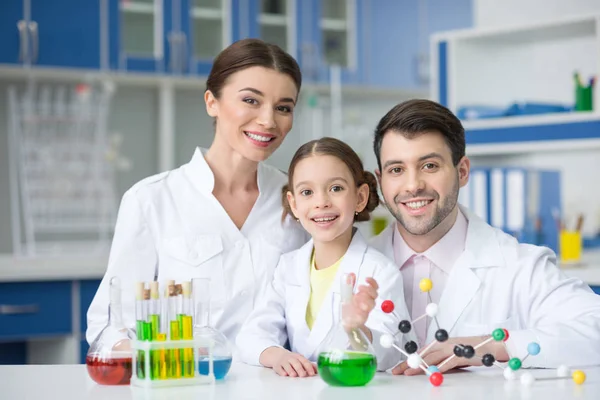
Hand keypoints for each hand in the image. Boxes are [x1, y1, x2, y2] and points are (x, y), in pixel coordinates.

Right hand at [260, 347, 316, 376]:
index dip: (308, 367)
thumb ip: (309, 365)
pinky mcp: (277, 365)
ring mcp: (284, 361)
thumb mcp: (300, 360)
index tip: (312, 373)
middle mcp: (291, 358)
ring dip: (291, 370)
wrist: (277, 355)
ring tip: (294, 375)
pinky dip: (281, 371)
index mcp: (298, 357)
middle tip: (303, 375)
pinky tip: (284, 374)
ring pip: (287, 365)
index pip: (304, 361)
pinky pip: (279, 368)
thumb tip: (319, 371)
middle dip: (300, 369)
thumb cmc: (292, 359)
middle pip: (296, 363)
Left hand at [342, 274, 378, 329]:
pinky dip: (360, 313)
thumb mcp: (347, 294)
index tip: (366, 279)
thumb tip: (351, 274)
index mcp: (365, 295)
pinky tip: (356, 311)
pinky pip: (363, 315)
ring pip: (372, 304)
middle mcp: (367, 301)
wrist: (347, 321)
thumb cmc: (350, 306)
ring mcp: (365, 310)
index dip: (372, 282)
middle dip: (369, 289)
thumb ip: (350, 284)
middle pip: (375, 294)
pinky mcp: (362, 318)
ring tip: (357, 300)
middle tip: (360, 288)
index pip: (374, 287)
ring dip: (366, 300)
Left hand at [392, 335, 508, 374]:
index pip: (421, 352)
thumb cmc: (471, 352)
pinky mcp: (461, 355)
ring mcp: (452, 349)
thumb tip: (429, 370)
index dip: (408, 359)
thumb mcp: (453, 356)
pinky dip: (440, 368)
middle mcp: (443, 344)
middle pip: (422, 355)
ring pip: (432, 358)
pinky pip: (449, 362)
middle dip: (408, 363)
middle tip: (396, 371)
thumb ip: (441, 361)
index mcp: (440, 344)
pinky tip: (432, 373)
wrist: (491, 346)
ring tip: (408, 373)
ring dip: (419, 366)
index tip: (397, 368)